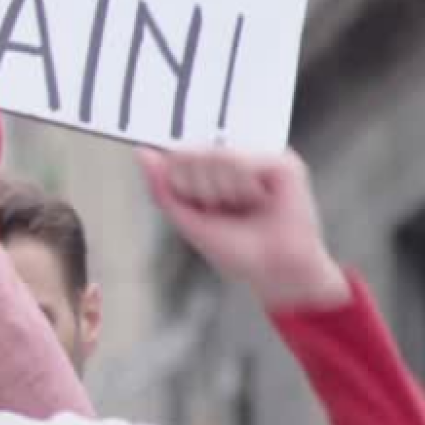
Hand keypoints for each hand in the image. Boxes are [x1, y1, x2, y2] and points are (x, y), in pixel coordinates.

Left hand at [137, 147, 348, 308]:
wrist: (273, 272)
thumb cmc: (235, 249)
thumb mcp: (187, 219)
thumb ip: (162, 186)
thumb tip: (142, 152)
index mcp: (212, 168)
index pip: (175, 153)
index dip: (177, 177)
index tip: (197, 203)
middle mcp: (235, 156)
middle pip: (187, 153)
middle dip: (198, 190)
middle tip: (223, 209)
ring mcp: (259, 156)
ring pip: (211, 156)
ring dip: (220, 192)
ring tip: (242, 207)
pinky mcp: (282, 162)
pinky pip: (239, 160)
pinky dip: (242, 188)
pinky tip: (260, 200)